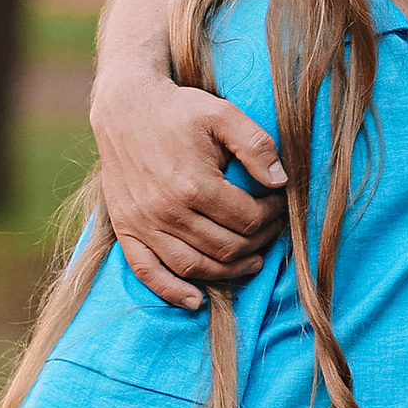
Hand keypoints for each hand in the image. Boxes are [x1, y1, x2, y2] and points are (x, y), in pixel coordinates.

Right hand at [91, 64, 284, 312]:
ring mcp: (143, 224)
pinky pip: (148, 272)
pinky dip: (173, 291)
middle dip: (258, 243)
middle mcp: (167, 211)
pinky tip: (197, 300)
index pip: (247, 220)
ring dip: (229, 272)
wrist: (125, 108)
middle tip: (271, 231)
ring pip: (194, 267)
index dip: (272, 217)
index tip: (279, 206)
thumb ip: (257, 146)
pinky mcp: (126, 229)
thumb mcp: (224, 114)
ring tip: (252, 262)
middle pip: (226, 248)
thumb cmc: (179, 111)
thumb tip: (281, 183)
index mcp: (194, 184)